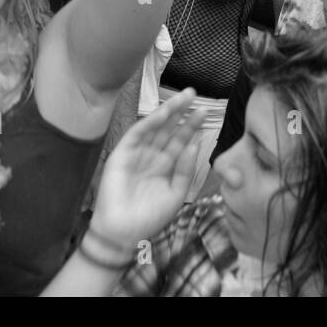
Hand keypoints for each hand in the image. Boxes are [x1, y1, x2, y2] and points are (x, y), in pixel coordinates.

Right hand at [88, 89, 206, 248]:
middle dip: (181, 112)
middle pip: (169, 130)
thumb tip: (194, 145)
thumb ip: (185, 170)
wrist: (123, 233)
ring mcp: (137, 153)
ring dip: (168, 112)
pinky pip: (137, 134)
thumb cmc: (149, 218)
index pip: (180, 142)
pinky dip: (149, 123)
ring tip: (183, 98)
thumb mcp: (175, 194)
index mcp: (165, 166)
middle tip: (194, 94)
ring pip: (155, 128)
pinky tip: (163, 113)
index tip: (204, 112)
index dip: (191, 127)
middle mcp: (152, 156)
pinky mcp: (122, 154)